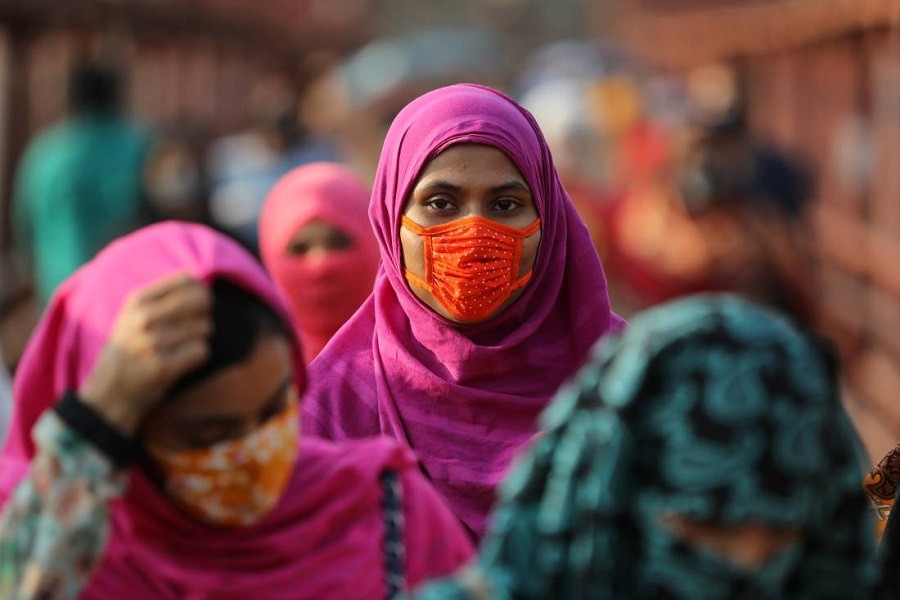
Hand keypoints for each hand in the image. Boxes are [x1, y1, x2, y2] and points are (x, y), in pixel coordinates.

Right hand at [78, 274, 211, 435]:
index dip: (200, 292)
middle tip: (196, 327)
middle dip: (205, 314)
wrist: (109, 393)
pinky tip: (182, 362)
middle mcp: (143, 318)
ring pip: (205, 328)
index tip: (196, 306)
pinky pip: (201, 351)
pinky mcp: (163, 367)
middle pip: (201, 300)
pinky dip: (197, 357)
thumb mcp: (132, 316)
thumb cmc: (129, 350)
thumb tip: (199, 283)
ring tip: (180, 348)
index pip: (187, 280)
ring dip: (199, 339)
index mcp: (137, 300)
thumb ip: (162, 298)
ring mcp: (152, 342)